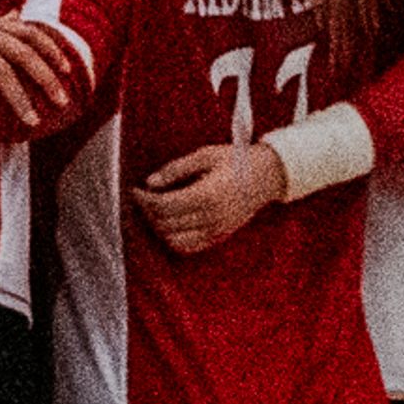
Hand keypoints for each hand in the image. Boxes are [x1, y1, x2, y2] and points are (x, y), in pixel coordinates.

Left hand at [135, 142, 290, 255]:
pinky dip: (173, 239)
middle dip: (148, 212)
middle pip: (166, 223)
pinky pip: (189, 247)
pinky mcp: (219, 236)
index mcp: (208, 194)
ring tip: (154, 211)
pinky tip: (168, 224)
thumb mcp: (205, 156)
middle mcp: (212, 216)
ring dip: (158, 227)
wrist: (267, 175)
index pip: (164, 205)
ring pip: (174, 239)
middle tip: (142, 198)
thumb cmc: (236, 160)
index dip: (144, 200)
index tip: (135, 190)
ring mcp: (217, 230)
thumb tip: (150, 182)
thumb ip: (175, 169)